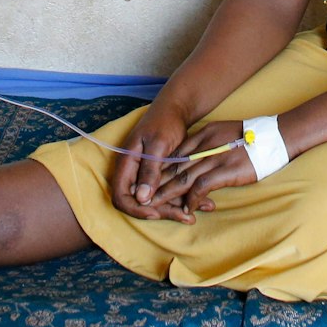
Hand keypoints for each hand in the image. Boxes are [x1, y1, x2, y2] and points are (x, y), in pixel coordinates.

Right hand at [110, 102, 194, 222]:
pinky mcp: (159, 175)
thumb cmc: (164, 121)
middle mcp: (134, 173)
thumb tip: (142, 198)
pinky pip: (168, 192)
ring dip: (177, 207)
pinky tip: (205, 202)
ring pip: (157, 200)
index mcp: (126, 164)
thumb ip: (149, 170)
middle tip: (187, 217)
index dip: (136, 209)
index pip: (121, 197)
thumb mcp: (158, 144)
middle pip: (141, 203)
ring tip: (201, 211)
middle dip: (163, 211)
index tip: (156, 212)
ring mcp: (146, 175)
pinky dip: (184, 198)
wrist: (175, 109)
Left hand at [149, 120, 258, 215]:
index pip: (175, 153)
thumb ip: (208, 144)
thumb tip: (195, 159)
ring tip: (155, 206)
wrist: (276, 136)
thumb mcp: (224, 133)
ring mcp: (214, 157)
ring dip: (167, 194)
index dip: (159, 168)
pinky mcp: (225, 170)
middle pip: (174, 166)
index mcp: (203, 134)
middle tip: (142, 196)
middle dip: (157, 183)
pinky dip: (191, 199)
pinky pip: (201, 186)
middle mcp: (205, 144)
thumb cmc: (252, 138)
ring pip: (182, 177)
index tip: (148, 180)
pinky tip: (186, 208)